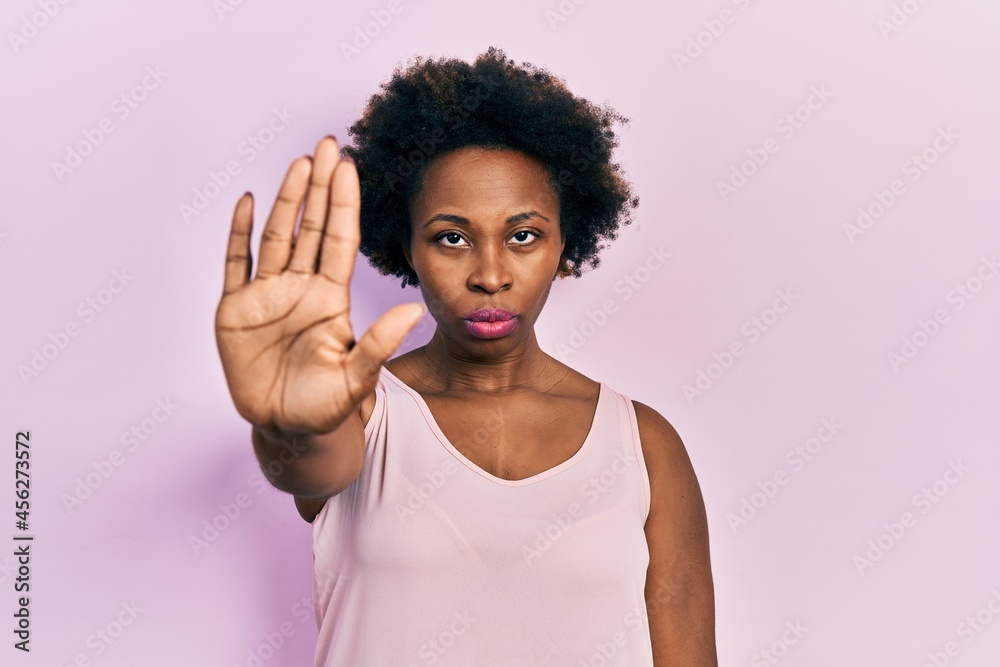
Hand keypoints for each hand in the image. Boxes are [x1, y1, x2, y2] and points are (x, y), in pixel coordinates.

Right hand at [214, 136, 423, 433]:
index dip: (342, 204)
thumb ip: (380, 343)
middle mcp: (300, 288)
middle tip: (327, 145)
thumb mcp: (356, 376)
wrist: (286, 429)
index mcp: (331, 298)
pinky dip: (239, 233)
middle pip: (310, 227)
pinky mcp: (235, 310)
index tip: (349, 167)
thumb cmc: (326, 406)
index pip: (339, 240)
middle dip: (318, 186)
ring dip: (286, 200)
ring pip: (277, 236)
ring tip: (299, 162)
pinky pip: (236, 264)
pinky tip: (249, 201)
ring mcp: (267, 295)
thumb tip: (416, 310)